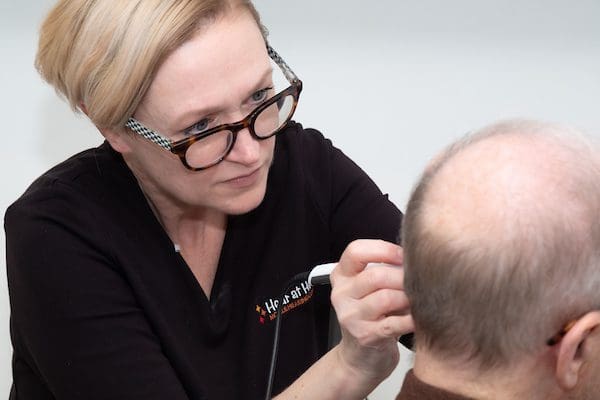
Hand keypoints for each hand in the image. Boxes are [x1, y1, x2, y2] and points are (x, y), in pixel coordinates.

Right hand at [330, 239, 413, 386]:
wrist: (361, 358)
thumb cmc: (374, 316)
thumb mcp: (370, 289)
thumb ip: (384, 270)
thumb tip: (414, 257)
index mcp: (341, 276)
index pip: (356, 251)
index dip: (383, 250)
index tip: (403, 256)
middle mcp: (341, 294)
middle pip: (375, 275)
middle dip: (403, 277)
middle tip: (418, 282)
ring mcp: (350, 316)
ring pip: (386, 298)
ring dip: (408, 298)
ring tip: (418, 300)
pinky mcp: (365, 336)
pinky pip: (394, 323)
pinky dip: (410, 319)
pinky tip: (418, 318)